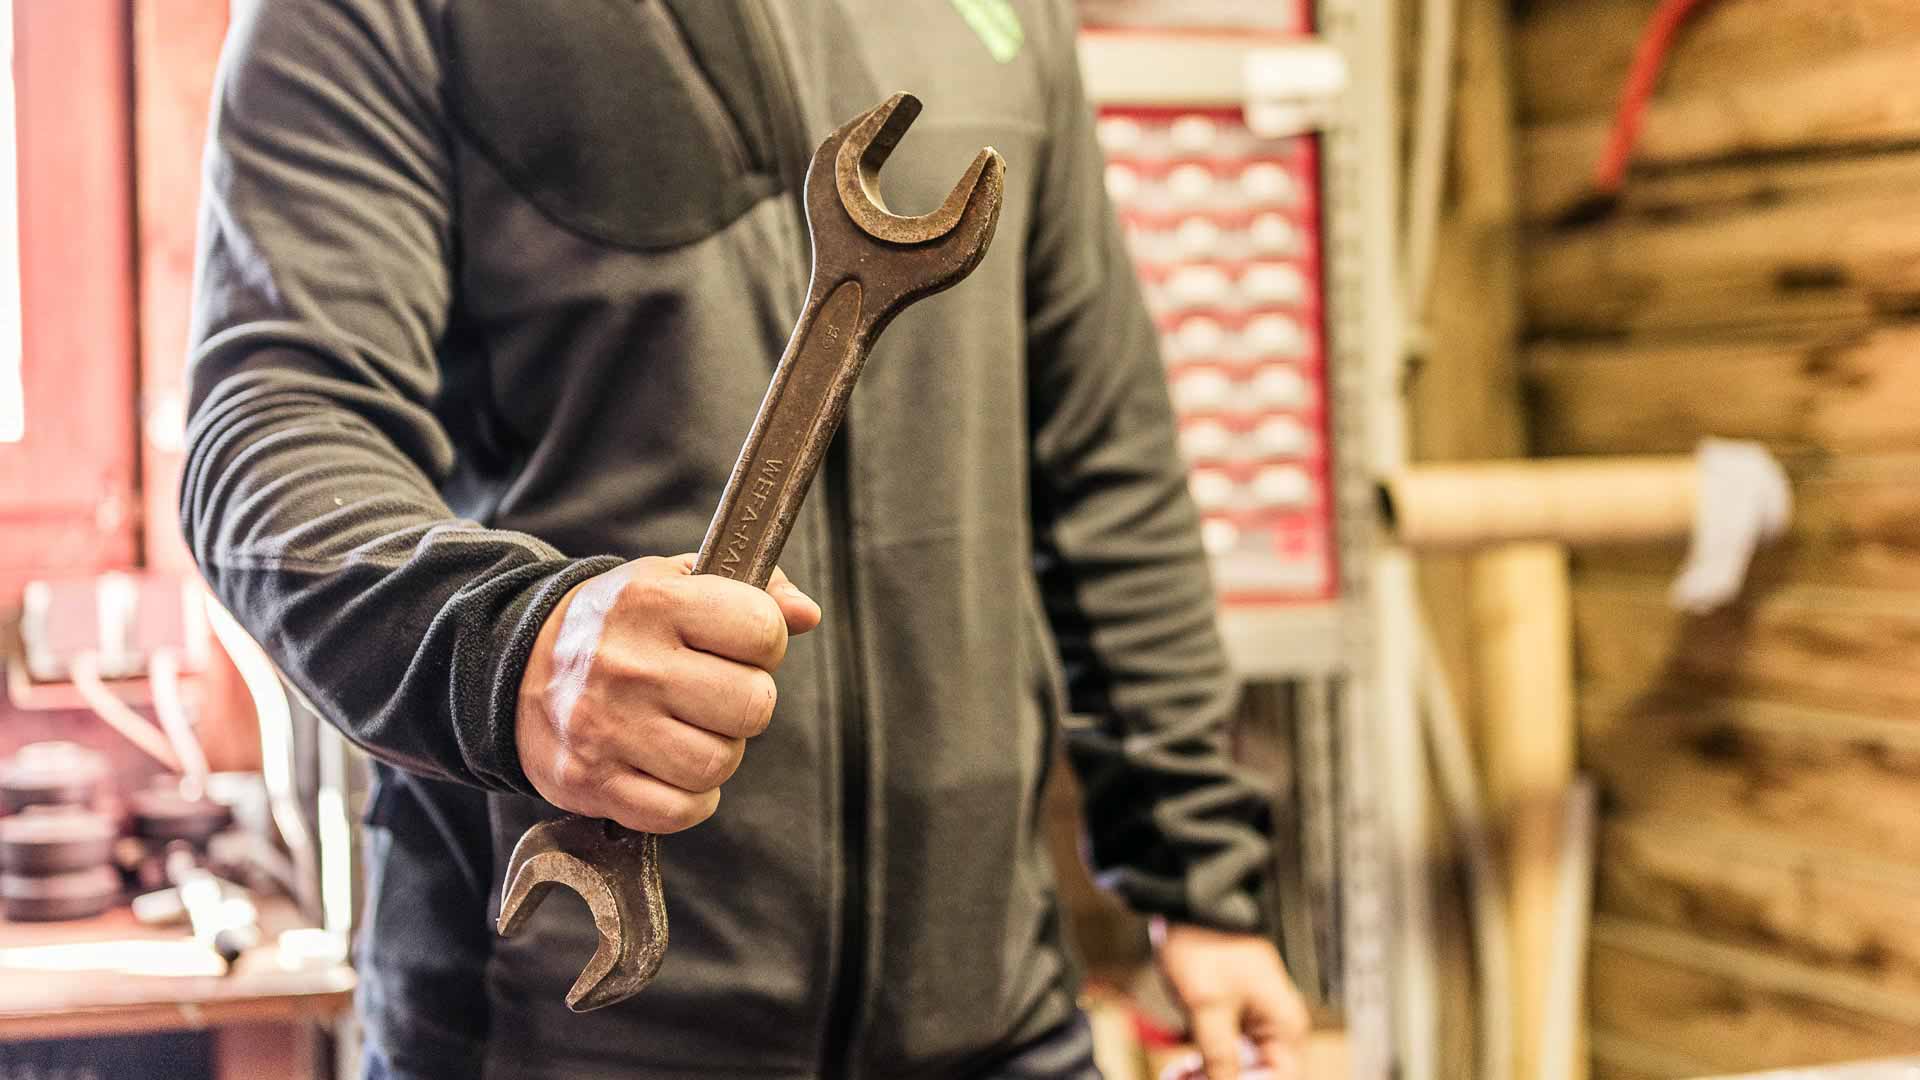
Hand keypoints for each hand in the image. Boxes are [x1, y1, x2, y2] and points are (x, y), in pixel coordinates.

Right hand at [516, 554, 820, 832]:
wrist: (515, 667)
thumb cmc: (618, 625)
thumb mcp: (675, 581)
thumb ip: (753, 589)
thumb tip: (806, 614)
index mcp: (652, 601)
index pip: (762, 629)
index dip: (765, 641)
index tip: (739, 645)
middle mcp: (628, 664)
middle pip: (752, 705)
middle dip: (746, 702)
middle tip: (715, 694)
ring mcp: (606, 728)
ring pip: (719, 763)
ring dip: (718, 752)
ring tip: (688, 729)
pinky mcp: (592, 783)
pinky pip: (681, 811)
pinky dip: (689, 798)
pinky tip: (668, 767)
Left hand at [1152, 917, 1310, 1079]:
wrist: (1189, 904)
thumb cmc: (1205, 944)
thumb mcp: (1206, 1007)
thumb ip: (1219, 1057)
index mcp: (1285, 1024)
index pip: (1282, 1077)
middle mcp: (1277, 1025)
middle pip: (1261, 1075)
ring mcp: (1256, 1020)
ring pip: (1240, 1067)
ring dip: (1212, 1075)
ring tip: (1179, 1075)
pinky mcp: (1236, 1014)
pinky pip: (1228, 1050)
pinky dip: (1207, 1061)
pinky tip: (1184, 1067)